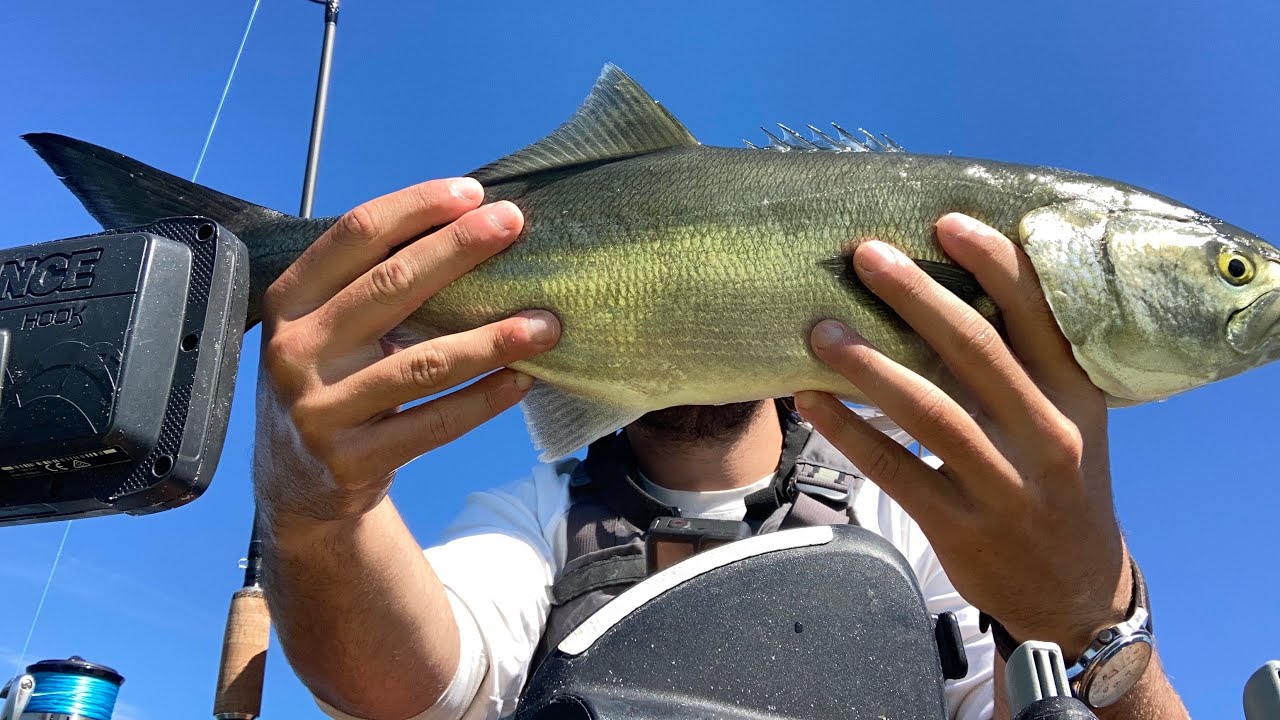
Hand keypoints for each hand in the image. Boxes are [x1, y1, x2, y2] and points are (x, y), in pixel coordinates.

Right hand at [253, 179, 559, 541]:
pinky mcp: (351, 460)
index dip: (417, 207)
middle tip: (514, 224)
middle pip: (390, 286)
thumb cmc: (331, 381)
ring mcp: (320, 409)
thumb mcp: (326, 327)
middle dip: (459, 249)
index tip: (474, 192)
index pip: (356, 235)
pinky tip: (522, 380)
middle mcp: (296, 350)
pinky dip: (483, 400)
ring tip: (546, 323)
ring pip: (422, 364)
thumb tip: (470, 224)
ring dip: (492, 339)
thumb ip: (373, 284)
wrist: (295, 482)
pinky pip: (433, 424)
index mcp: (290, 302)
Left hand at [795, 214, 1129, 657]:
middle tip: (864, 254)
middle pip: (975, 351)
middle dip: (917, 296)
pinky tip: (809, 400)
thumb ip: (1025, 365)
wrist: (1073, 592)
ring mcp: (1004, 485)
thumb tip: (948, 291)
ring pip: (930, 411)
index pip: (1038, 317)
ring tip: (818, 329)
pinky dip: (849, 432)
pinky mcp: (960, 526)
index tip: (946, 222)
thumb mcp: (1066, 422)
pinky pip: (895, 469)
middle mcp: (1046, 435)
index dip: (993, 265)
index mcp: (1076, 397)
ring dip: (868, 365)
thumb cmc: (1057, 484)